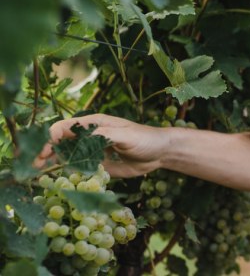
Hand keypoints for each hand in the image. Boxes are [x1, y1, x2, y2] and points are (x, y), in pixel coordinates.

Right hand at [38, 114, 169, 177]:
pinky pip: (78, 168)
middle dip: (45, 151)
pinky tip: (59, 180)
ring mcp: (91, 151)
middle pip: (59, 141)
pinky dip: (67, 172)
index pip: (64, 127)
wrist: (159, 153)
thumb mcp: (125, 135)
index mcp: (92, 123)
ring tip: (40, 173)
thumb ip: (104, 134)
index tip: (45, 150)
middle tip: (35, 165)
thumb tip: (82, 137)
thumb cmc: (144, 138)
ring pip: (65, 155)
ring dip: (52, 162)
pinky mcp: (97, 165)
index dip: (50, 137)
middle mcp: (88, 136)